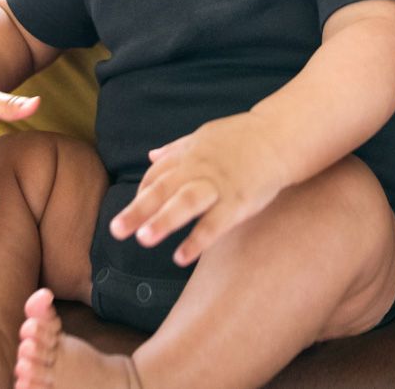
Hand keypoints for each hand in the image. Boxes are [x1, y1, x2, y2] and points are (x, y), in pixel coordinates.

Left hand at [109, 113, 290, 265]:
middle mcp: (198, 169)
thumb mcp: (203, 137)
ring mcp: (218, 185)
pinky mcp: (238, 201)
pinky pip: (215, 223)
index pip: (157, 176)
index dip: (142, 195)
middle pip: (163, 189)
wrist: (279, 136)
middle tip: (116, 230)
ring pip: (186, 203)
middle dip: (138, 210)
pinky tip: (181, 257)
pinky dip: (198, 240)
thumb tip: (150, 155)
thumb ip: (175, 149)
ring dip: (163, 220)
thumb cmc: (240, 139)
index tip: (131, 214)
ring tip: (143, 239)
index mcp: (188, 155)